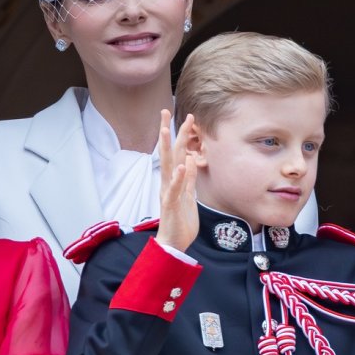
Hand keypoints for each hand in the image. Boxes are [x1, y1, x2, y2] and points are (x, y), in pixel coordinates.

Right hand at [155, 110, 199, 254]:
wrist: (174, 243)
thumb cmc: (181, 221)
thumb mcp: (189, 196)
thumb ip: (189, 179)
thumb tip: (190, 160)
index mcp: (173, 180)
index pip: (175, 153)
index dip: (180, 135)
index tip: (186, 116)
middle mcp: (167, 183)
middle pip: (167, 153)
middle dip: (166, 131)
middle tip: (164, 111)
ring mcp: (168, 193)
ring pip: (167, 166)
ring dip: (166, 148)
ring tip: (165, 130)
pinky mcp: (171, 205)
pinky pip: (174, 189)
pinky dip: (178, 177)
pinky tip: (182, 165)